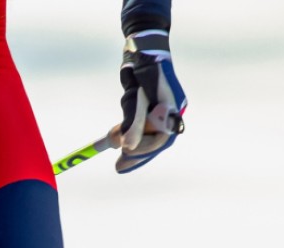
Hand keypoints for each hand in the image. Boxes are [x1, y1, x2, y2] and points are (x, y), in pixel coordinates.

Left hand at [117, 29, 185, 173]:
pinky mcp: (150, 109)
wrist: (143, 43)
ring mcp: (160, 111)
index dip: (144, 150)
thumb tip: (126, 146)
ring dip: (129, 139)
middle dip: (136, 154)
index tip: (126, 154)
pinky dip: (128, 130)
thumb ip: (135, 119)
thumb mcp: (137, 92)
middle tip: (118, 167)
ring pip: (145, 135)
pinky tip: (115, 133)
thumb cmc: (144, 63)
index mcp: (172, 108)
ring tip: (111, 139)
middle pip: (154, 142)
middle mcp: (169, 112)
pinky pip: (139, 127)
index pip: (161, 139)